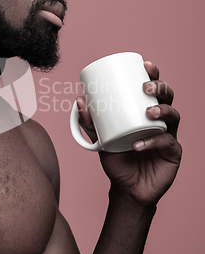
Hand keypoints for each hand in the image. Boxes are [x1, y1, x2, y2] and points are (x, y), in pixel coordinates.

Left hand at [76, 61, 181, 206]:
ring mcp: (169, 136)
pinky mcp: (173, 153)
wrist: (126, 189)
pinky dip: (152, 141)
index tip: (145, 65)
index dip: (153, 75)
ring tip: (148, 112)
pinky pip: (167, 143)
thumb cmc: (117, 159)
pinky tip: (139, 143)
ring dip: (162, 110)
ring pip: (173, 117)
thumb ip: (90, 123)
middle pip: (168, 98)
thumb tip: (80, 100)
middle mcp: (161, 122)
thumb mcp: (100, 139)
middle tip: (146, 88)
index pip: (153, 90)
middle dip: (160, 88)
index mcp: (145, 112)